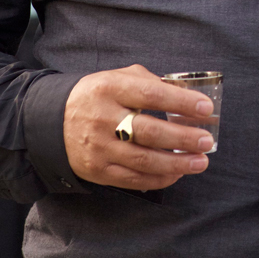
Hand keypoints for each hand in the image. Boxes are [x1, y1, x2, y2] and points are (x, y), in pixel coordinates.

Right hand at [63, 64, 213, 189]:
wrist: (51, 122)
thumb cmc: (96, 96)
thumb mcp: (117, 78)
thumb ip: (149, 81)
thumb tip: (184, 93)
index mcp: (110, 88)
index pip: (151, 94)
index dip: (181, 101)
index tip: (206, 108)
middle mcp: (103, 118)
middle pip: (150, 131)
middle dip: (183, 138)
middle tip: (206, 140)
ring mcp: (100, 147)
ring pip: (144, 160)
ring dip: (177, 163)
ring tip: (200, 161)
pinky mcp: (97, 170)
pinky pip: (133, 180)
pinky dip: (159, 179)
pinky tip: (177, 174)